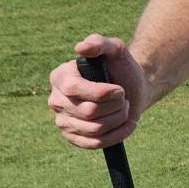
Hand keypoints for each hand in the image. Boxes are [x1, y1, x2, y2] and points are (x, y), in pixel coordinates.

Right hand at [47, 34, 146, 149]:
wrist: (132, 89)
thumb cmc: (121, 68)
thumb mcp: (115, 49)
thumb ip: (99, 43)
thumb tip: (81, 48)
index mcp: (60, 77)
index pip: (74, 90)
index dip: (102, 93)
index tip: (119, 89)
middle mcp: (56, 100)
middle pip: (88, 112)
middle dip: (115, 106)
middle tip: (123, 98)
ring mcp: (63, 121)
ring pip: (94, 129)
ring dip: (118, 118)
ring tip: (123, 108)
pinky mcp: (74, 138)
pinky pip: (95, 143)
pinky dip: (117, 135)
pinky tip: (126, 124)